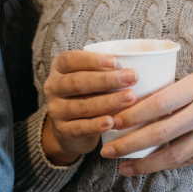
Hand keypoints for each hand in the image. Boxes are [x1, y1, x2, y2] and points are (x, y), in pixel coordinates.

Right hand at [40, 50, 140, 165]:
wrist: (69, 130)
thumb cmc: (87, 95)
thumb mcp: (89, 79)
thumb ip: (103, 70)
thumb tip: (139, 62)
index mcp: (58, 69)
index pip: (70, 60)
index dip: (92, 60)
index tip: (116, 62)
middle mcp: (53, 87)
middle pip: (77, 82)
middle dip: (106, 80)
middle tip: (131, 78)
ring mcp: (56, 110)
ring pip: (81, 106)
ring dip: (107, 102)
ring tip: (130, 98)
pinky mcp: (63, 131)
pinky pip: (80, 127)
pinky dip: (96, 125)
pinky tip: (111, 122)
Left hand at [100, 71, 192, 176]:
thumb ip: (172, 94)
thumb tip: (133, 106)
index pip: (159, 102)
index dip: (133, 114)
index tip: (113, 122)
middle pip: (161, 132)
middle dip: (130, 143)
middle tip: (107, 151)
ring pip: (173, 155)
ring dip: (145, 163)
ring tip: (123, 167)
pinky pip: (187, 161)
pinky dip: (165, 165)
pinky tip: (147, 168)